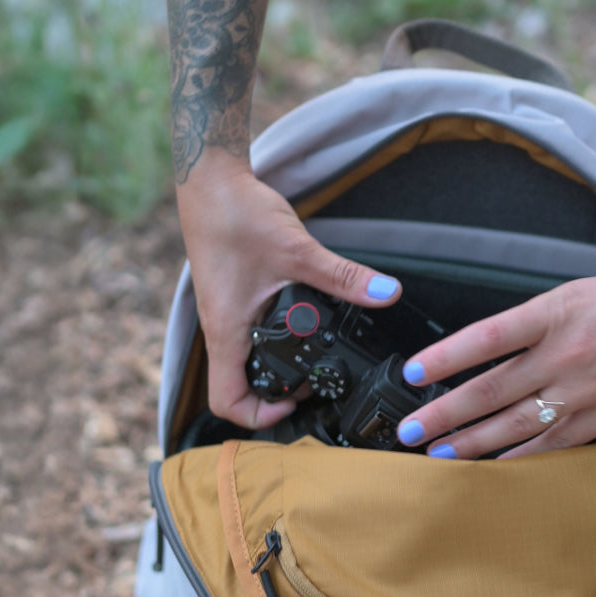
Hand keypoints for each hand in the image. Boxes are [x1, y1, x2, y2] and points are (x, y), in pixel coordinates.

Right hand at [175, 152, 400, 428]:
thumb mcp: (298, 250)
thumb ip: (344, 277)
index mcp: (226, 331)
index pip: (227, 402)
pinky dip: (275, 344)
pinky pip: (249, 340)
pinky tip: (305, 327)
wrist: (209, 180)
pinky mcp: (234, 301)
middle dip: (275, 397)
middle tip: (315, 382)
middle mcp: (221, 331)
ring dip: (277, 372)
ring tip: (314, 360)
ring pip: (245, 366)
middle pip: (239, 390)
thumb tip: (386, 294)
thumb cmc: (236, 214)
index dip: (259, 415)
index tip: (294, 401)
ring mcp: (226, 317)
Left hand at [395, 249, 595, 458]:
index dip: (444, 358)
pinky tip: (495, 469)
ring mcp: (589, 390)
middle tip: (411, 430)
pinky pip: (557, 444)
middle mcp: (568, 353)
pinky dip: (522, 458)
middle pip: (492, 390)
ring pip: (517, 424)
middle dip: (445, 414)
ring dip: (473, 443)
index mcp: (559, 310)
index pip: (486, 337)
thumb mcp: (590, 287)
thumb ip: (546, 318)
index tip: (412, 372)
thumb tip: (509, 344)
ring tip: (439, 455)